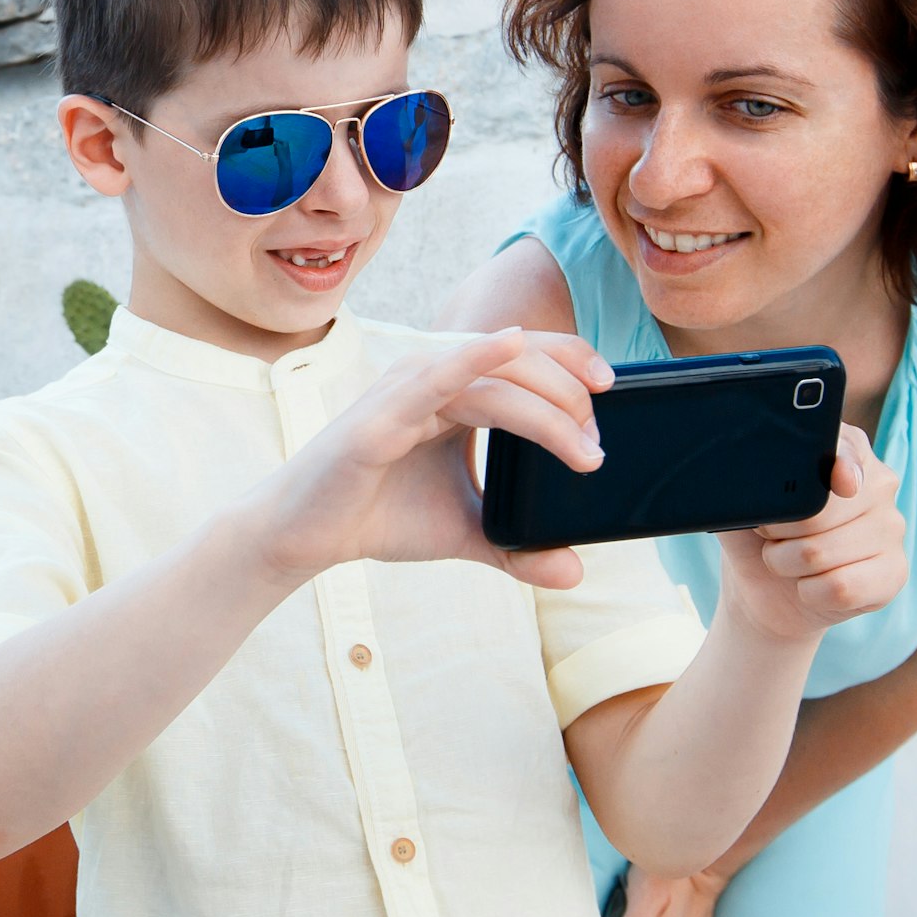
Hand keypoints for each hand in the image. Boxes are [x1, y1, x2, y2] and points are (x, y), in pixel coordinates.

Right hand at [253, 329, 613, 592]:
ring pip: (495, 379)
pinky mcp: (382, 417)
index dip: (569, 363)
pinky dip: (475, 358)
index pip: (522, 358)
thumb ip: (516, 547)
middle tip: (597, 444)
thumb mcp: (464, 531)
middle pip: (520, 363)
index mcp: (453, 392)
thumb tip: (572, 571)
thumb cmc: (377, 516)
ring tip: (582, 446)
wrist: (306, 535)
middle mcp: (432, 379)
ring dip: (548, 407)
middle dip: (570, 397)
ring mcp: (406, 391)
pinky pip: (436, 380)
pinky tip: (508, 345)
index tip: (610, 392)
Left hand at [716, 421, 907, 641]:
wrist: (765, 591)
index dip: (838, 466)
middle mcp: (878, 485)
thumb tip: (744, 472)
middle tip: (772, 537)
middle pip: (821, 512)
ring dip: (786, 565)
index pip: (847, 450)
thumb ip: (745, 480)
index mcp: (846, 451)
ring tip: (788, 560)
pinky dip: (810, 593)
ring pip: (821, 554)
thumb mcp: (743, 501)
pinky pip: (842, 588)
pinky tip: (811, 586)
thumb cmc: (757, 537)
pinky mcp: (894, 572)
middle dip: (778, 532)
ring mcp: (891, 529)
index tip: (838, 481)